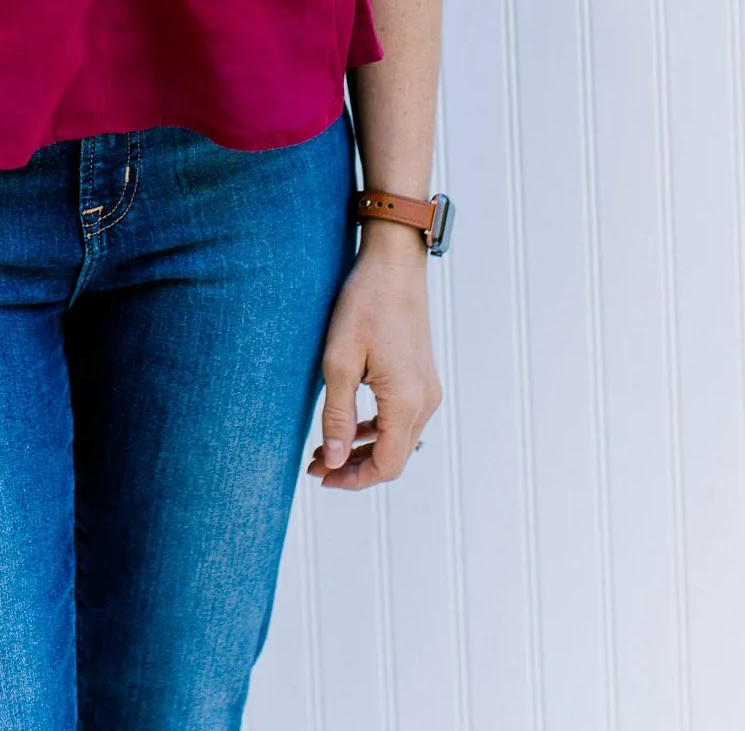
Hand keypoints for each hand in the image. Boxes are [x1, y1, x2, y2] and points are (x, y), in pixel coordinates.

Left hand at [306, 232, 441, 488]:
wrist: (394, 265)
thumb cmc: (364, 306)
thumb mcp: (339, 361)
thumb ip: (337, 415)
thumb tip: (334, 461)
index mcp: (406, 402)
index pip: (386, 466)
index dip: (352, 479)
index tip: (320, 475)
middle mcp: (425, 402)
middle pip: (394, 458)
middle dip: (354, 468)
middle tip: (316, 465)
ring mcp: (428, 389)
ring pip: (399, 440)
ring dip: (364, 450)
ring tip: (326, 448)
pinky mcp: (423, 378)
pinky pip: (402, 419)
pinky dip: (376, 430)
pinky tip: (351, 426)